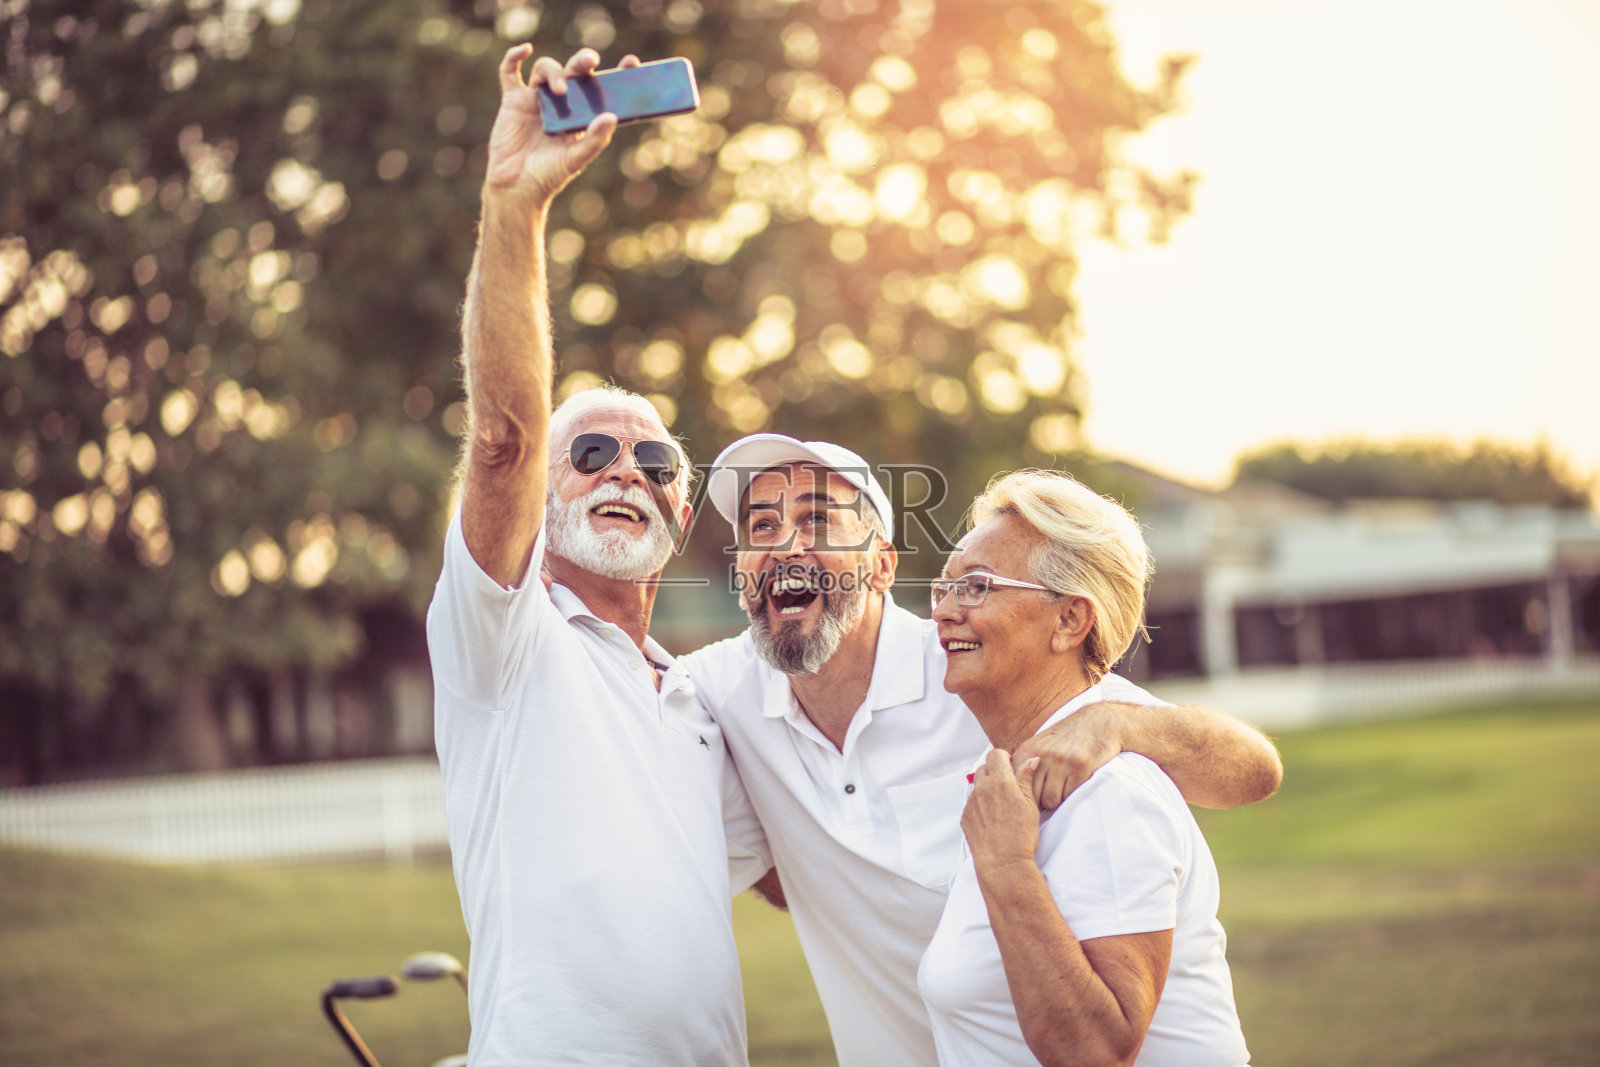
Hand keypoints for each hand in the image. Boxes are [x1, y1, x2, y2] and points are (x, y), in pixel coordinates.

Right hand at [485, 45, 639, 203]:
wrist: (517, 187)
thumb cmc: (549, 175)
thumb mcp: (577, 159)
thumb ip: (595, 139)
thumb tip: (612, 117)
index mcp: (581, 114)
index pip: (601, 88)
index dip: (617, 74)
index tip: (632, 63)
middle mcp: (561, 103)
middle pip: (574, 72)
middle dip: (583, 62)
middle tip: (590, 62)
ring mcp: (537, 99)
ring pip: (546, 70)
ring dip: (554, 73)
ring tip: (560, 92)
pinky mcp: (514, 101)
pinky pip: (510, 72)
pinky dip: (514, 57)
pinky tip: (525, 50)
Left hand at [961, 749, 1041, 872]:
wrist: (1003, 863)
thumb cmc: (1021, 835)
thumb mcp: (1030, 804)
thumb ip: (1027, 779)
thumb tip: (1031, 760)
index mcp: (1000, 781)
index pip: (996, 754)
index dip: (1005, 759)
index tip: (1011, 768)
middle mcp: (982, 788)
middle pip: (984, 767)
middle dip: (995, 771)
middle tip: (1008, 785)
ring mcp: (971, 802)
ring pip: (977, 785)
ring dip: (987, 788)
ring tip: (1001, 805)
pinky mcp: (965, 816)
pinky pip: (972, 803)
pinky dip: (980, 804)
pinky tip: (993, 818)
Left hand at [1012, 701, 1124, 811]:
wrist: (1098, 722)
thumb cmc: (1066, 739)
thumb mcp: (1039, 745)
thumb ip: (1022, 764)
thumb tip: (1008, 789)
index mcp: (1027, 750)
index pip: (1015, 785)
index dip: (1023, 796)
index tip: (1030, 798)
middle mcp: (1041, 754)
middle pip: (1032, 796)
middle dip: (1040, 801)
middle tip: (1048, 798)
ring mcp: (1060, 760)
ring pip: (1050, 800)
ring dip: (1056, 800)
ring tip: (1061, 791)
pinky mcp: (1080, 766)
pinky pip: (1069, 795)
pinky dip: (1071, 795)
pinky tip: (1074, 784)